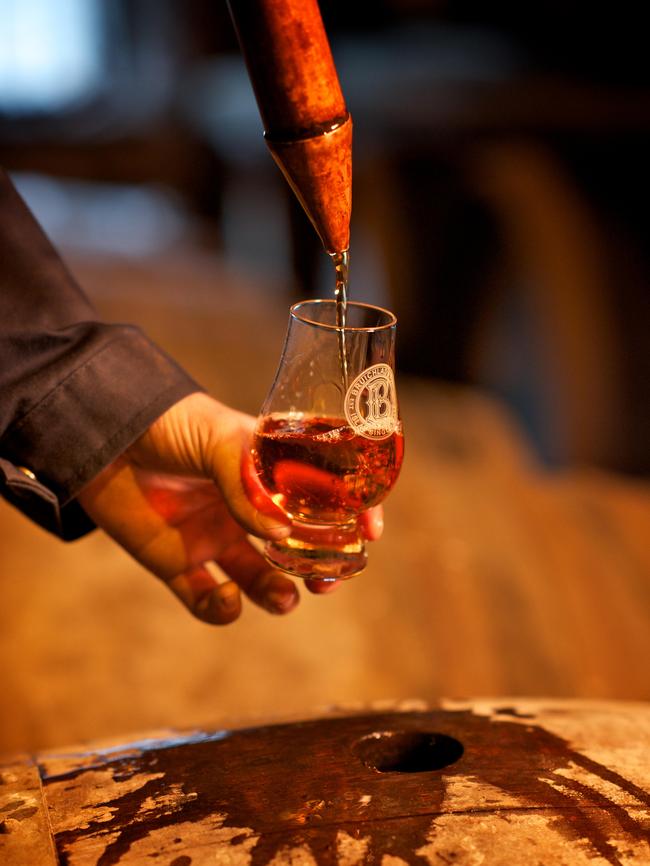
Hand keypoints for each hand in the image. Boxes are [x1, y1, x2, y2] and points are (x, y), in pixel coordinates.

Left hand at [77, 393, 382, 623]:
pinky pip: (207, 599)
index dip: (352, 512)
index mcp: (266, 470)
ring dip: (279, 593)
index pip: (322, 493)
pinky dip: (221, 610)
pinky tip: (225, 597)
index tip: (371, 529)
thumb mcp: (220, 436)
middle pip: (297, 545)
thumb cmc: (168, 422)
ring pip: (260, 578)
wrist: (102, 434)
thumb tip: (281, 534)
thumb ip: (250, 483)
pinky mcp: (178, 563)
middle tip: (329, 580)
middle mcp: (246, 506)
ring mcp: (213, 536)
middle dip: (320, 566)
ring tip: (285, 597)